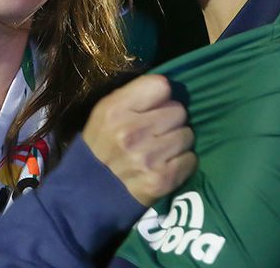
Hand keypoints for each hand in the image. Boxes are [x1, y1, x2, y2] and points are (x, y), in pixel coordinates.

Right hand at [83, 73, 195, 204]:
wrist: (88, 194)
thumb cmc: (100, 146)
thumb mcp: (104, 113)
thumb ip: (134, 96)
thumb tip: (169, 89)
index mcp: (115, 110)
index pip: (161, 86)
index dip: (160, 96)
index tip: (153, 107)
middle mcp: (131, 132)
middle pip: (179, 111)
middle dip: (170, 120)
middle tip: (156, 132)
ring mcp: (148, 158)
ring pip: (187, 135)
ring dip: (177, 142)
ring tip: (160, 149)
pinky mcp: (162, 180)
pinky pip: (190, 159)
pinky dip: (181, 162)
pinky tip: (164, 165)